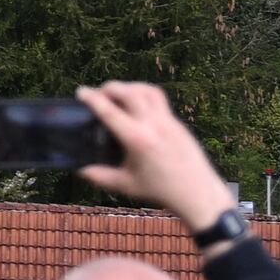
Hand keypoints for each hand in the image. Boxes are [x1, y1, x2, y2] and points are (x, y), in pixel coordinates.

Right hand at [79, 80, 231, 232]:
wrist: (198, 193)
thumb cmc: (161, 190)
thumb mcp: (126, 185)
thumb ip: (100, 176)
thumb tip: (80, 169)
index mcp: (138, 139)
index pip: (110, 111)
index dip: (93, 98)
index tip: (81, 91)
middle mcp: (154, 125)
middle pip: (130, 92)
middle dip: (110, 87)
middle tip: (98, 93)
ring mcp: (169, 121)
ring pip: (148, 90)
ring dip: (130, 87)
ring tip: (119, 95)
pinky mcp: (178, 123)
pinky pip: (159, 101)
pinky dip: (144, 96)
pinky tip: (137, 107)